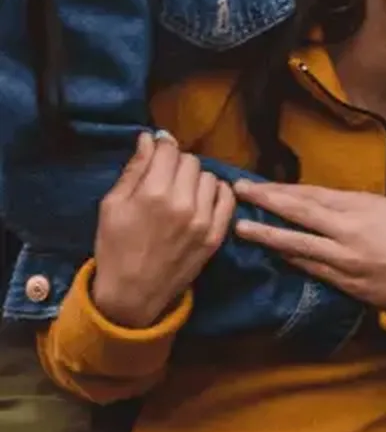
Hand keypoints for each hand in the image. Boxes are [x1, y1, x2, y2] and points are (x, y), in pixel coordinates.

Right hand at [90, 132, 236, 328]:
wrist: (132, 293)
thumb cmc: (115, 247)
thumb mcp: (112, 206)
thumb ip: (134, 169)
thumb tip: (150, 138)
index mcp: (153, 193)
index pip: (170, 150)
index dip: (162, 147)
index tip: (158, 152)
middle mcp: (183, 203)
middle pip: (191, 161)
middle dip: (177, 165)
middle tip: (165, 179)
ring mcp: (204, 219)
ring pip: (209, 177)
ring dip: (195, 179)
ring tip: (181, 193)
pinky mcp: (217, 234)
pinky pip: (227, 197)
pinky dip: (216, 192)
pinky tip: (202, 199)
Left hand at [233, 182, 385, 311]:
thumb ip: (364, 203)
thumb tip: (337, 203)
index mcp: (363, 207)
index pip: (314, 195)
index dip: (283, 189)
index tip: (258, 183)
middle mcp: (349, 230)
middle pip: (300, 213)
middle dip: (267, 201)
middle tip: (238, 192)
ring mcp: (344, 258)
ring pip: (298, 244)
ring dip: (267, 235)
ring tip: (241, 228)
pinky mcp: (344, 282)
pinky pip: (310, 268)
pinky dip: (290, 259)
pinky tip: (272, 254)